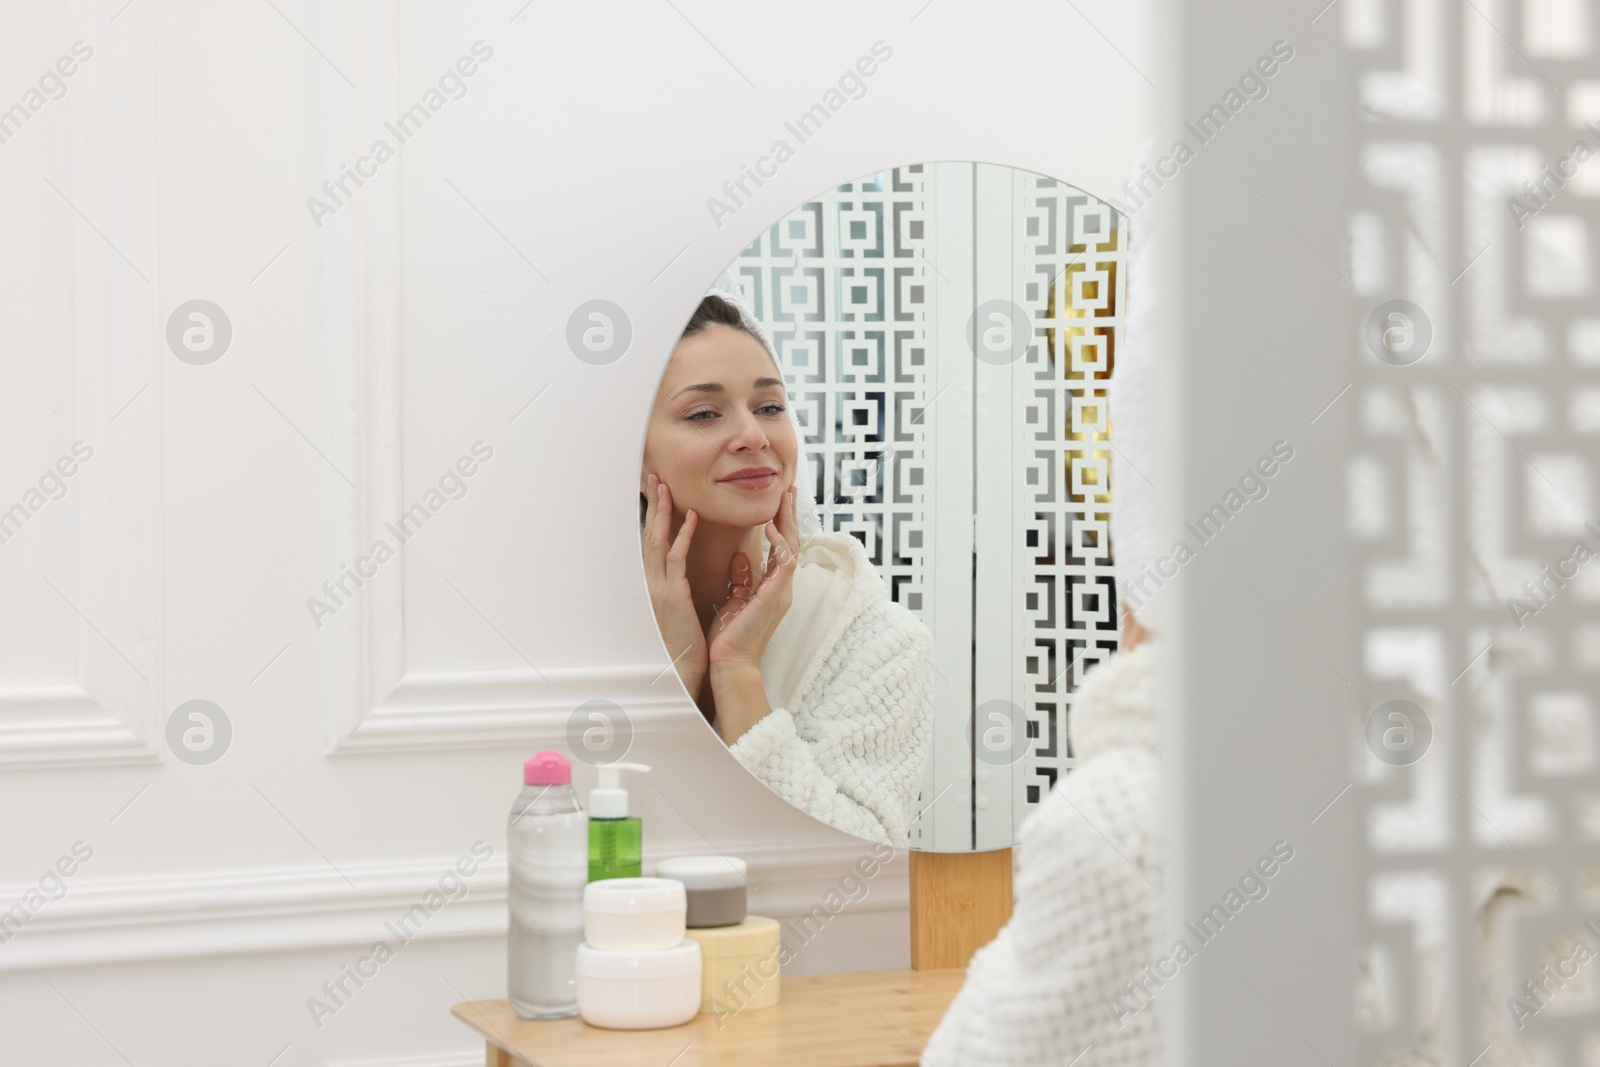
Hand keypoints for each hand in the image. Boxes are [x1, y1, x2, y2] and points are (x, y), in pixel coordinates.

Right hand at [641, 473, 707, 698]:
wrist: (681, 670)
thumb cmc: (685, 642)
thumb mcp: (680, 608)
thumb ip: (679, 585)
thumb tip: (683, 573)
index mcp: (658, 583)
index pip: (655, 543)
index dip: (655, 517)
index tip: (658, 494)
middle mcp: (654, 581)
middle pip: (650, 535)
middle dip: (652, 506)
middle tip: (653, 478)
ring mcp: (660, 587)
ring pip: (658, 541)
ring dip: (661, 512)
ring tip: (664, 487)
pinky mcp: (672, 594)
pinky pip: (676, 558)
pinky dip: (682, 535)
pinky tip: (690, 517)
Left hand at [707, 485, 800, 674]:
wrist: (730, 663)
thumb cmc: (731, 636)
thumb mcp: (736, 600)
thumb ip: (742, 578)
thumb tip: (741, 556)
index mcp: (773, 587)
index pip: (782, 548)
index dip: (781, 523)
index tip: (779, 501)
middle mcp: (782, 588)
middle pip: (792, 543)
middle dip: (790, 515)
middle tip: (789, 489)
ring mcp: (782, 593)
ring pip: (792, 549)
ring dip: (788, 522)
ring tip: (784, 499)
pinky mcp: (774, 598)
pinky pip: (784, 565)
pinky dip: (780, 545)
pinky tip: (771, 528)